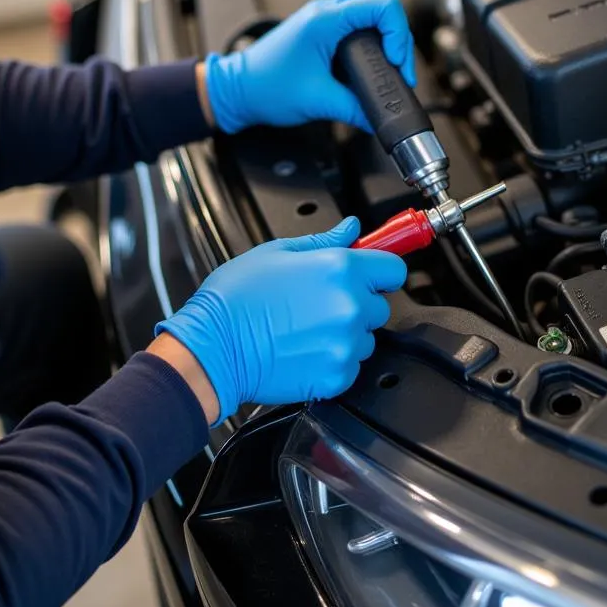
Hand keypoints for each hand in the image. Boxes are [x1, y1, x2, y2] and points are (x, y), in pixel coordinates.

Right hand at [153, 218, 406, 423]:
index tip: (370, 274)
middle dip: (358, 303)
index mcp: (340, 269)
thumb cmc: (235, 300)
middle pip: (380, 305)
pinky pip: (350, 367)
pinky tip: (304, 350)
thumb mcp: (277, 252)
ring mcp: (345, 344)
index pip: (393, 269)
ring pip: (366, 338)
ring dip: (346, 334)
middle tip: (320, 303)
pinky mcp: (336, 376)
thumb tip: (352, 229)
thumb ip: (324, 241)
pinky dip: (333, 362)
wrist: (212, 349)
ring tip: (306, 328)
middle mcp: (349, 307)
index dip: (379, 270)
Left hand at [201, 0, 415, 133]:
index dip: (398, 34)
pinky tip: (364, 67)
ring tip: (383, 63)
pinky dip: (365, 41)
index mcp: (325, 20)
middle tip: (392, 59)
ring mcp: (321, 20)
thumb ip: (355, 109)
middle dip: (393, 27)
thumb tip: (380, 118)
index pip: (381, 7)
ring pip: (364, 7)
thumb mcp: (318, 103)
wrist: (237, 91)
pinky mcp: (319, 32)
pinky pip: (351, 24)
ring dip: (380, 32)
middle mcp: (324, 13)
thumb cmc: (266, 89)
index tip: (394, 62)